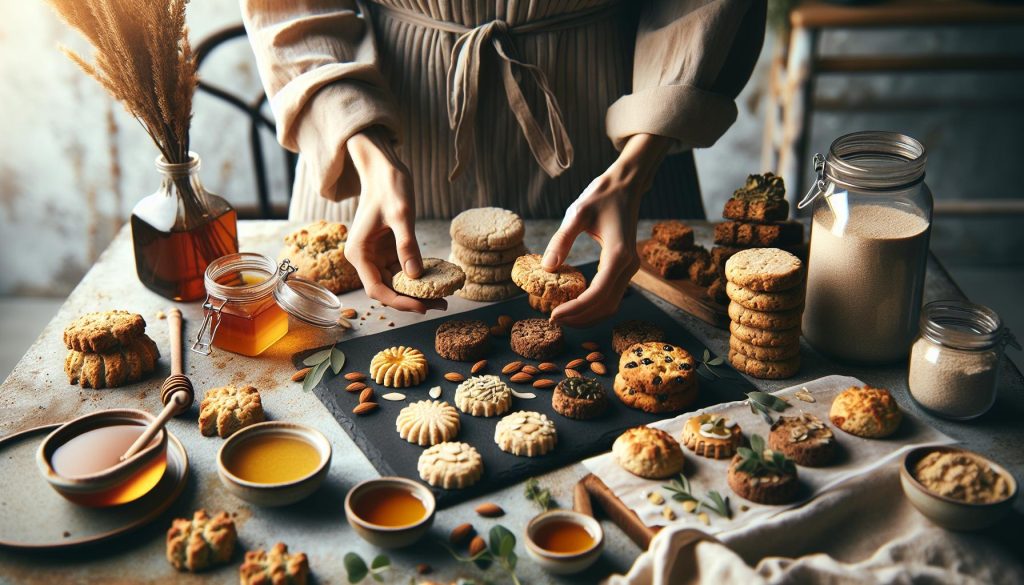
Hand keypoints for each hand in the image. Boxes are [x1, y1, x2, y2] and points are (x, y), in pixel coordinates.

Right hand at [344, 127, 445, 312]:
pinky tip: (437, 281)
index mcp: (359, 253)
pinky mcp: (387, 251)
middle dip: (412, 300)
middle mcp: (364, 258)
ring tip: (443, 297)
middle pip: (387, 290)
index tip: (422, 307)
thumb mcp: (401, 215)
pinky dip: (418, 278)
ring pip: (395, 283)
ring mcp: (375, 255)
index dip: (399, 302)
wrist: (384, 169)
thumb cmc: (389, 187)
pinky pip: (402, 271)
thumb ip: (407, 245)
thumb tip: (415, 275)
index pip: (377, 289)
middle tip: (441, 305)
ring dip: (417, 292)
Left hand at [542, 133, 670, 326]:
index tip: (553, 315)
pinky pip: (611, 295)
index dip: (575, 309)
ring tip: (562, 316)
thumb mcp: (576, 213)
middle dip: (579, 317)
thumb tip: (547, 268)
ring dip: (587, 315)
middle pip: (605, 306)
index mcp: (618, 254)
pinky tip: (574, 304)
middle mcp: (629, 266)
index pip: (597, 294)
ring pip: (611, 305)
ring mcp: (630, 268)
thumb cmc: (601, 196)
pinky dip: (594, 306)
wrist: (625, 186)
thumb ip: (561, 240)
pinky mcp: (626, 268)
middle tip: (552, 319)